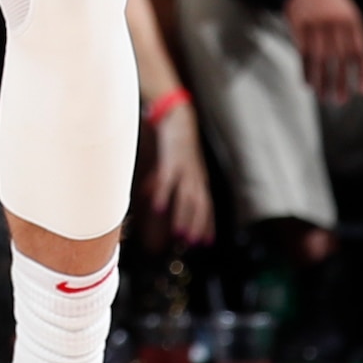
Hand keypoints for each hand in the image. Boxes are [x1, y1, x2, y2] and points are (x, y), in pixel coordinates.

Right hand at [143, 103, 215, 244]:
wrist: (178, 119)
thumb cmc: (177, 146)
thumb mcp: (174, 169)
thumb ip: (166, 187)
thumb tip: (155, 204)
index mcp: (198, 179)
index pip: (207, 206)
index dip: (207, 225)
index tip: (205, 242)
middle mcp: (195, 176)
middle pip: (201, 204)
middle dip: (197, 225)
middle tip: (192, 242)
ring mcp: (185, 169)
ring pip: (188, 196)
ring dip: (185, 216)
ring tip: (179, 233)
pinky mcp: (172, 160)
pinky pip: (168, 181)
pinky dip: (164, 195)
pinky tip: (159, 208)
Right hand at [284, 0, 362, 104]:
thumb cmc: (330, 4)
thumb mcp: (347, 14)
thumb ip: (351, 37)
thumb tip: (356, 69)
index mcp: (352, 21)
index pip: (360, 51)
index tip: (362, 90)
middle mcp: (336, 23)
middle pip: (340, 59)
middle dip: (341, 82)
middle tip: (341, 100)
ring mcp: (317, 25)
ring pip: (321, 60)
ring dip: (322, 81)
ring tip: (324, 97)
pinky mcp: (300, 27)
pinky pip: (304, 54)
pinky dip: (306, 71)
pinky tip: (308, 84)